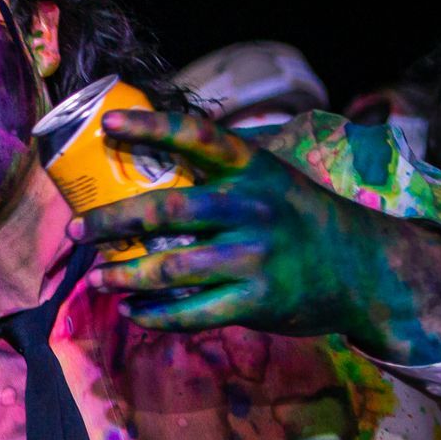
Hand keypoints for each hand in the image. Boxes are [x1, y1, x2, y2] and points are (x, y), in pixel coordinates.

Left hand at [72, 110, 425, 341]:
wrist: (363, 269)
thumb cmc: (299, 221)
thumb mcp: (272, 182)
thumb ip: (221, 180)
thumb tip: (144, 180)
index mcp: (253, 169)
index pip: (197, 136)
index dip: (151, 126)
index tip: (108, 123)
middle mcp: (253, 207)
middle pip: (165, 210)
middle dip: (110, 222)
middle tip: (77, 231)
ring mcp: (255, 255)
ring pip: (170, 267)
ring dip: (124, 275)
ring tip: (97, 278)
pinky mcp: (257, 299)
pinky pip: (190, 312)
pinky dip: (154, 315)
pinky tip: (133, 311)